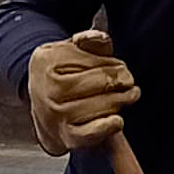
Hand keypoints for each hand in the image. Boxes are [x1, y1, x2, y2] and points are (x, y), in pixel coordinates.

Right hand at [23, 27, 136, 156]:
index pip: (93, 61)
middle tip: (128, 82)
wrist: (45, 109)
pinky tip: (117, 120)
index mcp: (46, 60)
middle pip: (100, 83)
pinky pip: (91, 133)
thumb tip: (100, 37)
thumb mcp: (71, 52)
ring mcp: (55, 114)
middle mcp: (48, 88)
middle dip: (121, 81)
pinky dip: (107, 127)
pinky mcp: (65, 136)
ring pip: (102, 105)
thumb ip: (89, 41)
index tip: (121, 67)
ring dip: (121, 101)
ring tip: (128, 96)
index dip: (114, 64)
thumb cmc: (64, 75)